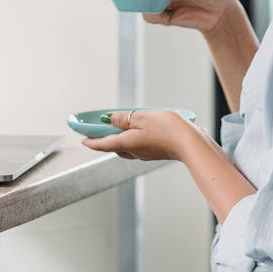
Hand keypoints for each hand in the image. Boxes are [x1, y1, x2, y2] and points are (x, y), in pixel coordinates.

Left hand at [81, 109, 203, 161]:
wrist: (190, 144)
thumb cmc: (167, 129)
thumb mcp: (142, 117)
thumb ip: (123, 118)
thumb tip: (109, 119)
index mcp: (126, 143)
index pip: (102, 144)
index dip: (90, 141)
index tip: (82, 138)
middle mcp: (133, 152)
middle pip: (112, 146)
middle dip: (103, 139)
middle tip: (96, 130)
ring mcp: (144, 153)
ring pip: (124, 146)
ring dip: (116, 138)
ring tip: (114, 127)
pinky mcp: (154, 152)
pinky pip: (136, 145)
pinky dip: (130, 138)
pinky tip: (135, 130)